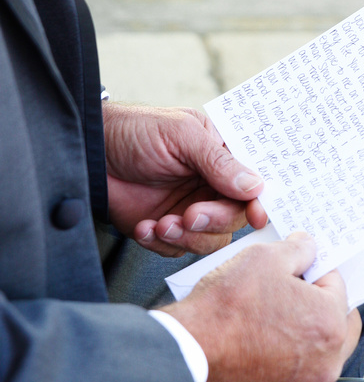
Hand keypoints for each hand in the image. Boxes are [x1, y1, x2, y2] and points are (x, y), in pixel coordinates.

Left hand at [103, 102, 267, 256]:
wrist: (88, 153)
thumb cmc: (134, 131)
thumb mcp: (180, 135)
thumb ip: (218, 161)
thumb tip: (255, 186)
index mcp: (221, 157)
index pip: (252, 183)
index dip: (258, 201)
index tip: (257, 215)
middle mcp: (210, 185)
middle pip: (234, 217)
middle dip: (214, 221)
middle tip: (189, 216)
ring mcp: (189, 209)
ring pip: (210, 239)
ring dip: (186, 238)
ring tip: (160, 224)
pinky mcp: (166, 229)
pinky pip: (177, 250)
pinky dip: (161, 243)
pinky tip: (144, 227)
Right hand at [161, 233, 361, 381]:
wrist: (189, 353)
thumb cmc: (226, 306)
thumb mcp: (264, 257)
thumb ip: (297, 249)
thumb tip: (309, 247)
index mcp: (331, 322)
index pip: (337, 286)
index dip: (316, 272)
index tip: (299, 270)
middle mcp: (328, 362)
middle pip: (338, 326)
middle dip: (323, 308)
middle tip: (297, 296)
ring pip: (321, 360)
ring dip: (309, 342)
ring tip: (278, 326)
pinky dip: (292, 376)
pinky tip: (274, 360)